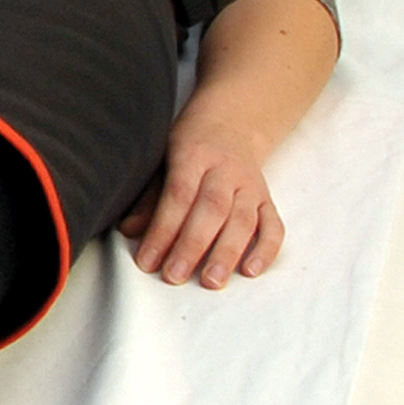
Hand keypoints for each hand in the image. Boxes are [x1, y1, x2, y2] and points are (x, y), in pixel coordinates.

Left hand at [119, 107, 288, 288]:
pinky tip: (250, 271)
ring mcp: (251, 185)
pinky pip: (273, 226)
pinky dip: (265, 250)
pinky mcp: (268, 199)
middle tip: (174, 275)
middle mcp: (226, 169)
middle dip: (192, 246)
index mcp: (193, 154)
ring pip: (243, 220)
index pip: (178, 195)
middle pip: (211, 210)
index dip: (162, 229)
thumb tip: (130, 231)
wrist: (231, 123)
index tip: (148, 261)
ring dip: (227, 253)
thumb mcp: (163, 158)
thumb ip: (150, 197)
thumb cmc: (189, 146)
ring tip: (211, 281)